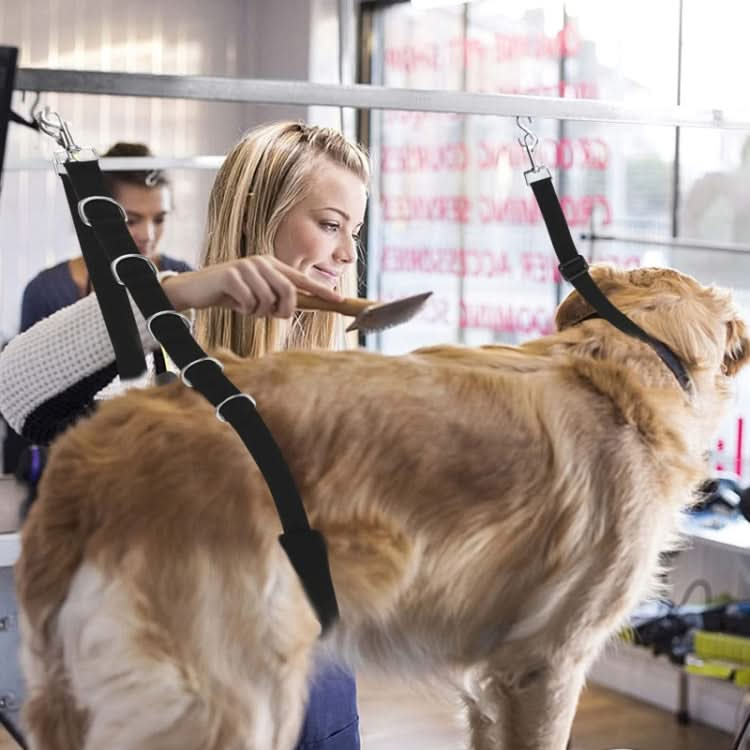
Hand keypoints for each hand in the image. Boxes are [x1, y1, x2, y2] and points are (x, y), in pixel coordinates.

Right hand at [161, 257, 343, 317]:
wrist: (197, 290)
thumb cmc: (231, 295)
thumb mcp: (258, 297)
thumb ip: (278, 299)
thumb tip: (299, 308)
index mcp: (272, 265)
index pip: (302, 279)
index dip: (321, 290)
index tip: (339, 299)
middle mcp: (262, 262)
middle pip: (288, 292)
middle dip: (282, 310)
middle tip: (270, 315)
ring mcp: (246, 266)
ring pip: (268, 300)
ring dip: (258, 312)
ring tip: (246, 307)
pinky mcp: (231, 275)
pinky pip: (249, 302)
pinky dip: (244, 310)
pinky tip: (234, 304)